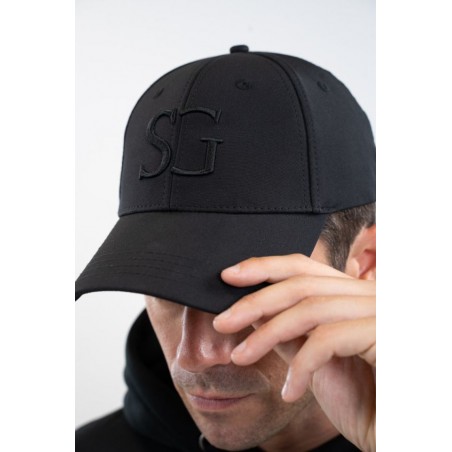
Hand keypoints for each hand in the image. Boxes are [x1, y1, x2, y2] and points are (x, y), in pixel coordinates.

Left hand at [213, 254, 375, 451]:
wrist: (397, 437)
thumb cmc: (363, 401)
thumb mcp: (316, 361)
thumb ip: (291, 332)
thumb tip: (254, 312)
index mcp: (353, 295)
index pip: (305, 267)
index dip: (265, 266)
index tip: (230, 276)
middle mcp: (371, 295)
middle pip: (302, 284)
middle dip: (255, 301)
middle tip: (222, 322)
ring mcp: (382, 313)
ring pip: (310, 308)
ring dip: (267, 334)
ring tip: (241, 357)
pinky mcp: (387, 336)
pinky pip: (328, 340)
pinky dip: (301, 366)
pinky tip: (290, 392)